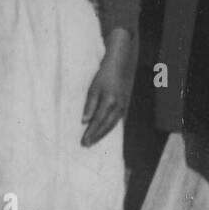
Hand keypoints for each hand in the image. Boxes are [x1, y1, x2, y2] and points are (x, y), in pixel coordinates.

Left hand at [82, 29, 135, 146]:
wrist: (121, 64)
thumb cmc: (105, 74)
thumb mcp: (94, 87)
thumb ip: (90, 104)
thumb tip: (84, 121)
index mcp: (109, 101)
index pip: (98, 121)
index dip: (91, 132)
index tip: (83, 142)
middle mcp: (118, 106)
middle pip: (106, 126)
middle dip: (96, 137)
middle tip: (86, 145)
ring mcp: (123, 107)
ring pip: (112, 125)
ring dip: (102, 135)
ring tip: (93, 141)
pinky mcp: (125, 105)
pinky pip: (116, 121)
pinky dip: (109, 128)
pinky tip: (104, 132)